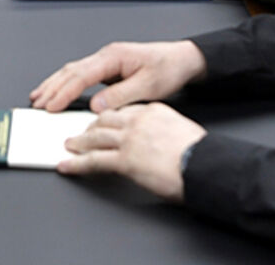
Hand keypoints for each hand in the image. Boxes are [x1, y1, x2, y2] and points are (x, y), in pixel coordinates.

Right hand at [30, 40, 206, 112]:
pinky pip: (80, 74)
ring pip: (73, 71)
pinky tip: (58, 90)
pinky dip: (66, 83)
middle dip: (52, 87)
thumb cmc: (169, 68)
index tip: (51, 106)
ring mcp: (105, 60)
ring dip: (55, 84)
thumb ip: (121, 96)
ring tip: (40, 97)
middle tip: (37, 103)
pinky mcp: (107, 68)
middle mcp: (106, 56)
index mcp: (114, 57)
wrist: (182, 58)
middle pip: (71, 71)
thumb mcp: (149, 86)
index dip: (64, 92)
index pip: (82, 75)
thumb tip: (96, 105)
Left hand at [58, 102, 205, 202]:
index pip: (123, 109)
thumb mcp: (180, 131)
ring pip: (95, 138)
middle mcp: (138, 122)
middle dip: (90, 127)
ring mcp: (129, 140)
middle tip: (81, 132)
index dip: (109, 116)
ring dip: (79, 142)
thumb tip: (158, 143)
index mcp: (153, 111)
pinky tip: (67, 166)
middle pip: (105, 120)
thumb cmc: (200, 153)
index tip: (102, 120)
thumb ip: (164, 131)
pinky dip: (76, 164)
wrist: (207, 165)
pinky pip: (93, 161)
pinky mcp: (125, 160)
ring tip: (70, 146)